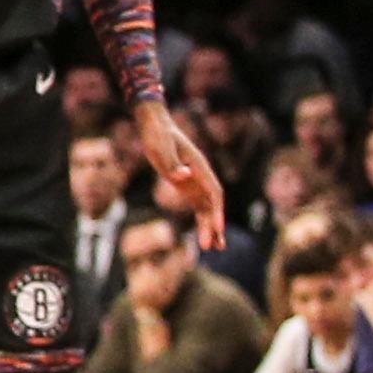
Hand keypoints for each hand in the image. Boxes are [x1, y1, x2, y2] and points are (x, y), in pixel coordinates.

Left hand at [136, 99, 228, 248]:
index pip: (213, 194)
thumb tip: (183, 176)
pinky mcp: (185, 183)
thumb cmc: (158, 135)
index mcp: (199, 168)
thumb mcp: (161, 148)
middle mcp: (200, 176)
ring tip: (213, 248)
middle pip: (212, 205)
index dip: (216, 212)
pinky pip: (197, 204)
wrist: (155, 124)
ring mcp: (194, 180)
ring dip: (210, 226)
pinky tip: (204, 232)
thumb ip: (171, 163)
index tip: (216, 229)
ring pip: (206, 207)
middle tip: (213, 247)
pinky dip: (201, 218)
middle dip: (213, 225)